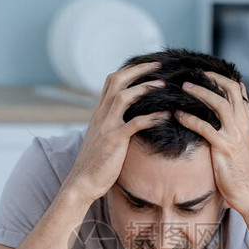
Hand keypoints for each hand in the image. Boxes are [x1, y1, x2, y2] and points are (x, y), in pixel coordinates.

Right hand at [62, 62, 169, 203]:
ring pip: (123, 97)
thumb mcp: (102, 140)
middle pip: (117, 81)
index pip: (111, 82)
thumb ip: (113, 126)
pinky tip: (166, 116)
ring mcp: (106, 127)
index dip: (129, 70)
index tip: (147, 66)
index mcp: (98, 113)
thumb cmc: (95, 164)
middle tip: (158, 65)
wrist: (82, 183)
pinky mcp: (114, 141)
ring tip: (163, 85)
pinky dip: (152, 117)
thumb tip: (130, 121)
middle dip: (138, 70)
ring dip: (145, 88)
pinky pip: (135, 123)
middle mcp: (100, 116)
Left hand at [174, 72, 248, 215]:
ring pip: (218, 103)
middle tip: (192, 76)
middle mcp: (244, 124)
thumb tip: (223, 116)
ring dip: (200, 93)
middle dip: (211, 78)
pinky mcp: (224, 148)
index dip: (222, 78)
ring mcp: (235, 135)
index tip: (205, 74)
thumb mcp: (243, 145)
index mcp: (248, 122)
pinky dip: (190, 118)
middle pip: (230, 90)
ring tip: (184, 88)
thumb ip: (235, 128)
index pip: (238, 90)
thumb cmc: (243, 171)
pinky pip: (205, 127)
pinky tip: (178, 115)